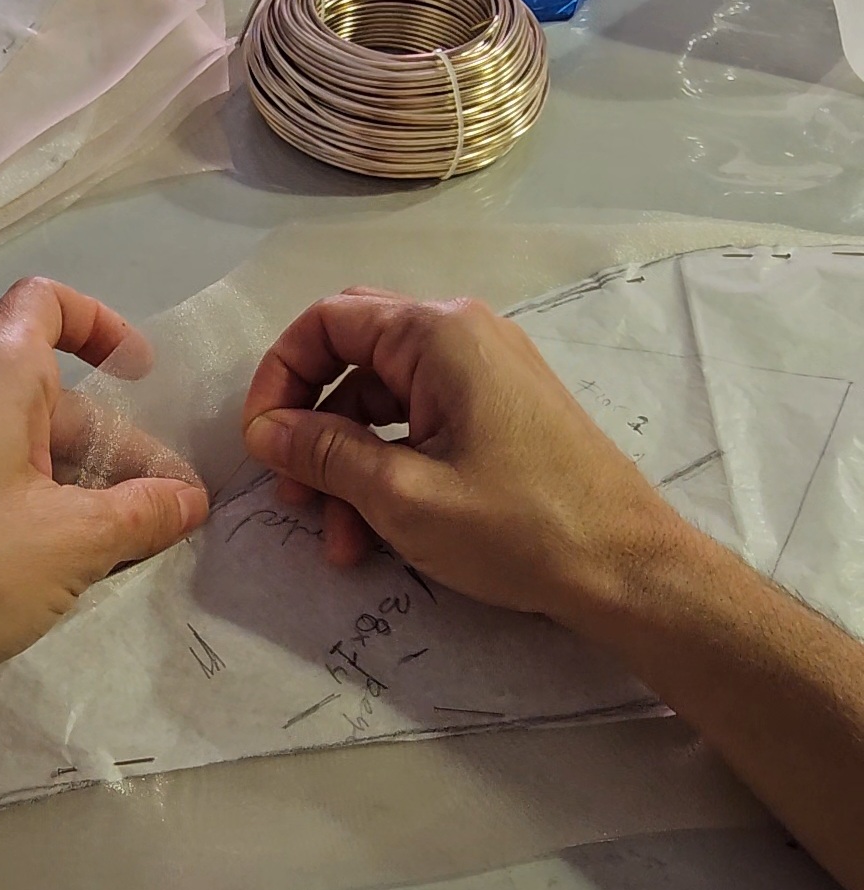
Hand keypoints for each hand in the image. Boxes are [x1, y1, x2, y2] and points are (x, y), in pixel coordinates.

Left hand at [0, 278, 208, 729]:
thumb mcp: (72, 542)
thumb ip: (140, 515)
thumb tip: (190, 501)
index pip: (47, 303)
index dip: (102, 325)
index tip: (140, 374)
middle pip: (43, 392)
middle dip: (108, 443)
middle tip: (156, 504)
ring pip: (9, 442)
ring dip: (67, 481)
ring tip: (115, 544)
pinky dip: (21, 503)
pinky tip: (47, 567)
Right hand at [242, 288, 679, 621]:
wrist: (629, 568)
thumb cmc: (519, 527)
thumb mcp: (403, 495)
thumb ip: (325, 454)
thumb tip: (265, 430)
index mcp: (439, 334)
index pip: (328, 321)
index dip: (279, 377)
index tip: (260, 443)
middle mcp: (463, 336)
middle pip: (353, 357)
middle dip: (311, 424)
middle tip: (291, 492)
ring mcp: (486, 373)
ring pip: (383, 401)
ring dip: (347, 463)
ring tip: (338, 540)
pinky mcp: (501, 412)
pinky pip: (421, 423)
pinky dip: (388, 468)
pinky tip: (374, 534)